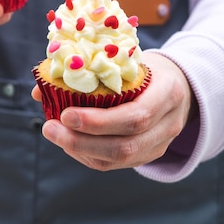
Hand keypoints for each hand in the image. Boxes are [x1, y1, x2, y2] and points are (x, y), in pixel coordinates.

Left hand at [31, 51, 195, 169]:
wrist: (180, 85)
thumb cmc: (146, 67)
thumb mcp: (127, 59)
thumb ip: (90, 69)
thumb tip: (42, 87)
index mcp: (168, 93)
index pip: (136, 115)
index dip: (99, 121)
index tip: (66, 114)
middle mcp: (169, 124)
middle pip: (125, 146)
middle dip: (82, 141)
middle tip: (50, 128)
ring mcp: (160, 144)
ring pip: (119, 160)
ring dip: (80, 150)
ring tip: (53, 133)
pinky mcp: (148, 155)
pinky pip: (115, 163)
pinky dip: (87, 154)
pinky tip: (69, 141)